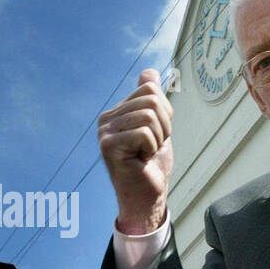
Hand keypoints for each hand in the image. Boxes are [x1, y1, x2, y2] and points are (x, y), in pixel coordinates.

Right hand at [97, 69, 173, 234]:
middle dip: (163, 125)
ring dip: (157, 138)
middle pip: (151, 99)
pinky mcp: (109, 145)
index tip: (155, 135)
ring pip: (149, 115)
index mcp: (116, 112)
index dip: (165, 112)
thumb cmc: (152, 165)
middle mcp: (106, 119)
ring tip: (146, 153)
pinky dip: (151, 148)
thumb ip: (151, 100)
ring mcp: (105, 132)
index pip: (150, 89)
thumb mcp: (157, 126)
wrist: (147, 196)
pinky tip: (140, 160)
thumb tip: (148, 72)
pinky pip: (144, 132)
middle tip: (151, 147)